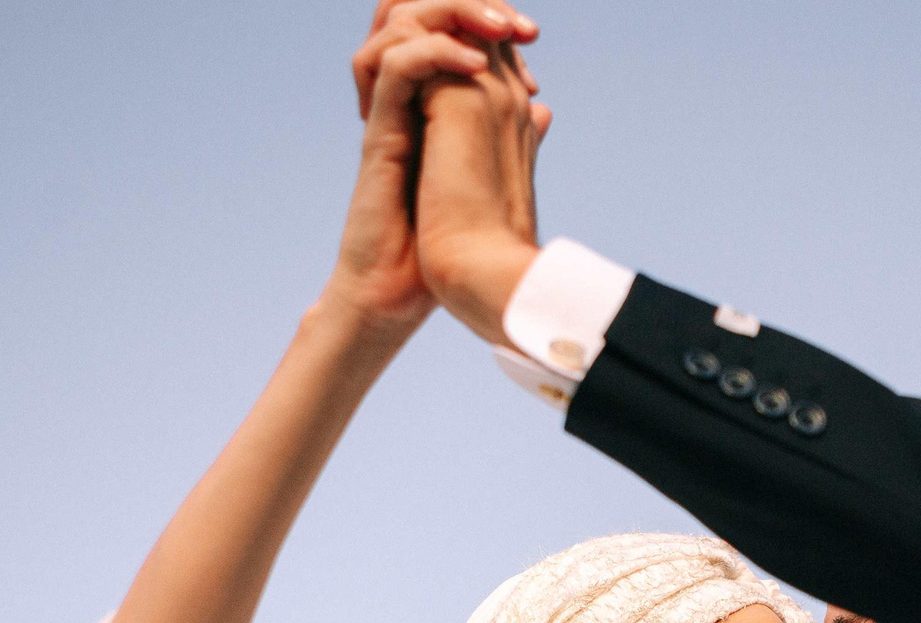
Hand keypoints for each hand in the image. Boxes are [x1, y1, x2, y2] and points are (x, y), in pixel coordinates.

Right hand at [325, 1, 539, 332]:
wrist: (404, 294)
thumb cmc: (443, 250)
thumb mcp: (490, 180)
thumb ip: (508, 135)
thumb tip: (543, 107)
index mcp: (429, 103)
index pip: (442, 26)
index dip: (484, 16)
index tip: (530, 34)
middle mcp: (403, 100)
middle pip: (413, 10)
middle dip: (467, 3)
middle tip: (516, 24)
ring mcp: (387, 114)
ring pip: (396, 23)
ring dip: (451, 14)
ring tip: (499, 31)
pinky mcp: (378, 135)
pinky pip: (392, 67)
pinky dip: (435, 54)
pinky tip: (474, 66)